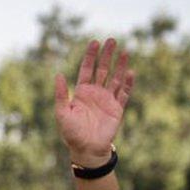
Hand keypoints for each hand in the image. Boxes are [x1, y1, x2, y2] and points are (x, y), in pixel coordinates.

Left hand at [54, 38, 133, 166]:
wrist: (87, 149)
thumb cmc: (72, 133)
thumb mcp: (62, 113)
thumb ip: (61, 94)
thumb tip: (58, 75)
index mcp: (81, 92)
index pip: (87, 69)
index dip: (91, 56)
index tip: (95, 42)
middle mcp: (95, 93)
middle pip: (103, 69)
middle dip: (107, 55)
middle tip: (112, 40)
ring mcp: (107, 100)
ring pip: (115, 78)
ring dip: (120, 65)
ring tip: (125, 51)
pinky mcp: (117, 109)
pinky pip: (124, 93)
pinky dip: (128, 83)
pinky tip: (131, 72)